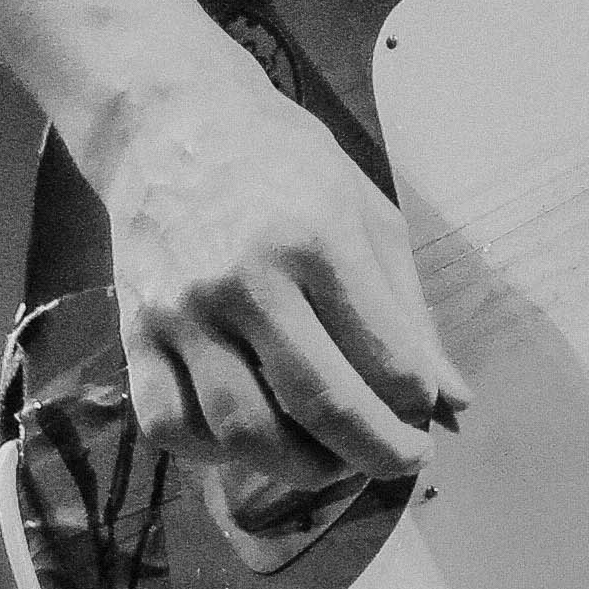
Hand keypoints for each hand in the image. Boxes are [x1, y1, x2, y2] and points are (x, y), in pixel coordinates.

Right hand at [95, 39, 464, 527]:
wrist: (171, 120)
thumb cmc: (282, 162)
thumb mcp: (364, 212)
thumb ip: (408, 311)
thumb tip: (453, 401)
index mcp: (317, 239)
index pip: (385, 357)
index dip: (418, 406)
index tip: (428, 417)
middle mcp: (246, 278)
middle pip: (321, 406)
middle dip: (377, 453)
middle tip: (401, 461)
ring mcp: (182, 311)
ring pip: (243, 430)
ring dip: (303, 468)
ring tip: (334, 459)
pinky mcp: (135, 332)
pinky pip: (169, 425)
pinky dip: (214, 454)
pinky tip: (252, 440)